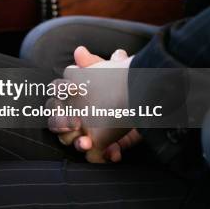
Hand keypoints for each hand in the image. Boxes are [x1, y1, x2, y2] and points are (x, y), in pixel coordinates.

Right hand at [48, 46, 141, 162]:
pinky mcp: (106, 148)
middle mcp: (77, 116)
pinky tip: (114, 153)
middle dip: (61, 125)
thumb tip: (79, 51)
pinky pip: (97, 157)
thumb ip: (94, 64)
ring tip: (87, 144)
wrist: (153, 100)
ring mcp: (90, 133)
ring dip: (78, 143)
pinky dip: (105, 156)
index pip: (55, 98)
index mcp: (74, 98)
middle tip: (74, 125)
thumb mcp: (112, 74)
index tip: (70, 94)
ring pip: (72, 142)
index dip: (58, 97)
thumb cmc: (126, 85)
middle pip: (56, 123)